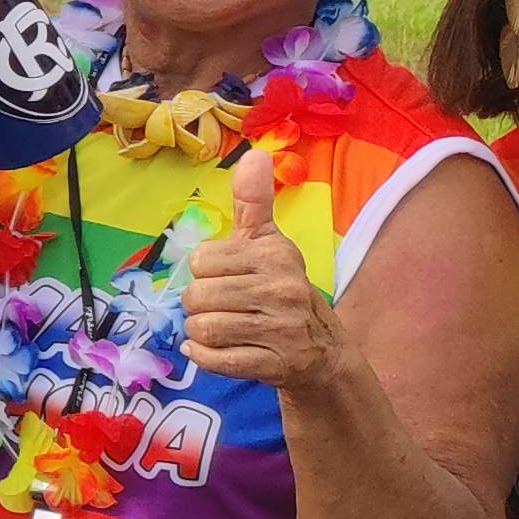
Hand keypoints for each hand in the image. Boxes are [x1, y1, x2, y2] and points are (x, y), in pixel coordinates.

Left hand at [179, 151, 342, 386]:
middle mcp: (282, 289)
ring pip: (202, 328)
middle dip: (200, 305)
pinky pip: (213, 360)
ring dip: (202, 333)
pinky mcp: (274, 364)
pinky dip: (204, 358)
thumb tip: (256, 154)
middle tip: (226, 308)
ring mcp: (280, 329)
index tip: (228, 278)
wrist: (323, 351)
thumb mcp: (268, 242)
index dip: (205, 272)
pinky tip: (217, 351)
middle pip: (196, 296)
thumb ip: (254, 201)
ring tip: (226, 329)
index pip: (201, 259)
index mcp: (275, 254)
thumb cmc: (281, 289)